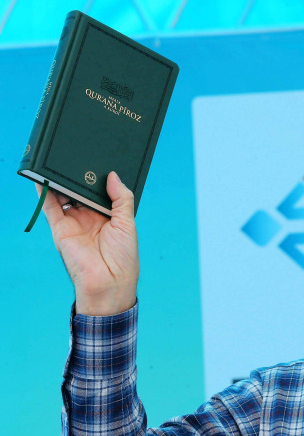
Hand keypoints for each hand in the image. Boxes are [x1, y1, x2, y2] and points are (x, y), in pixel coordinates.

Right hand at [38, 171, 138, 315]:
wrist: (108, 282)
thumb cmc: (123, 257)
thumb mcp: (127, 223)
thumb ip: (121, 198)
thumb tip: (113, 175)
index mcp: (108, 216)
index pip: (101, 191)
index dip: (99, 177)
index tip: (99, 158)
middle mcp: (90, 217)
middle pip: (81, 191)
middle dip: (80, 175)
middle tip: (79, 153)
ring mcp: (74, 222)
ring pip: (65, 195)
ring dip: (62, 180)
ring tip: (61, 160)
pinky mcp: (60, 228)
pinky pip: (50, 207)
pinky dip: (44, 192)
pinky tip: (43, 177)